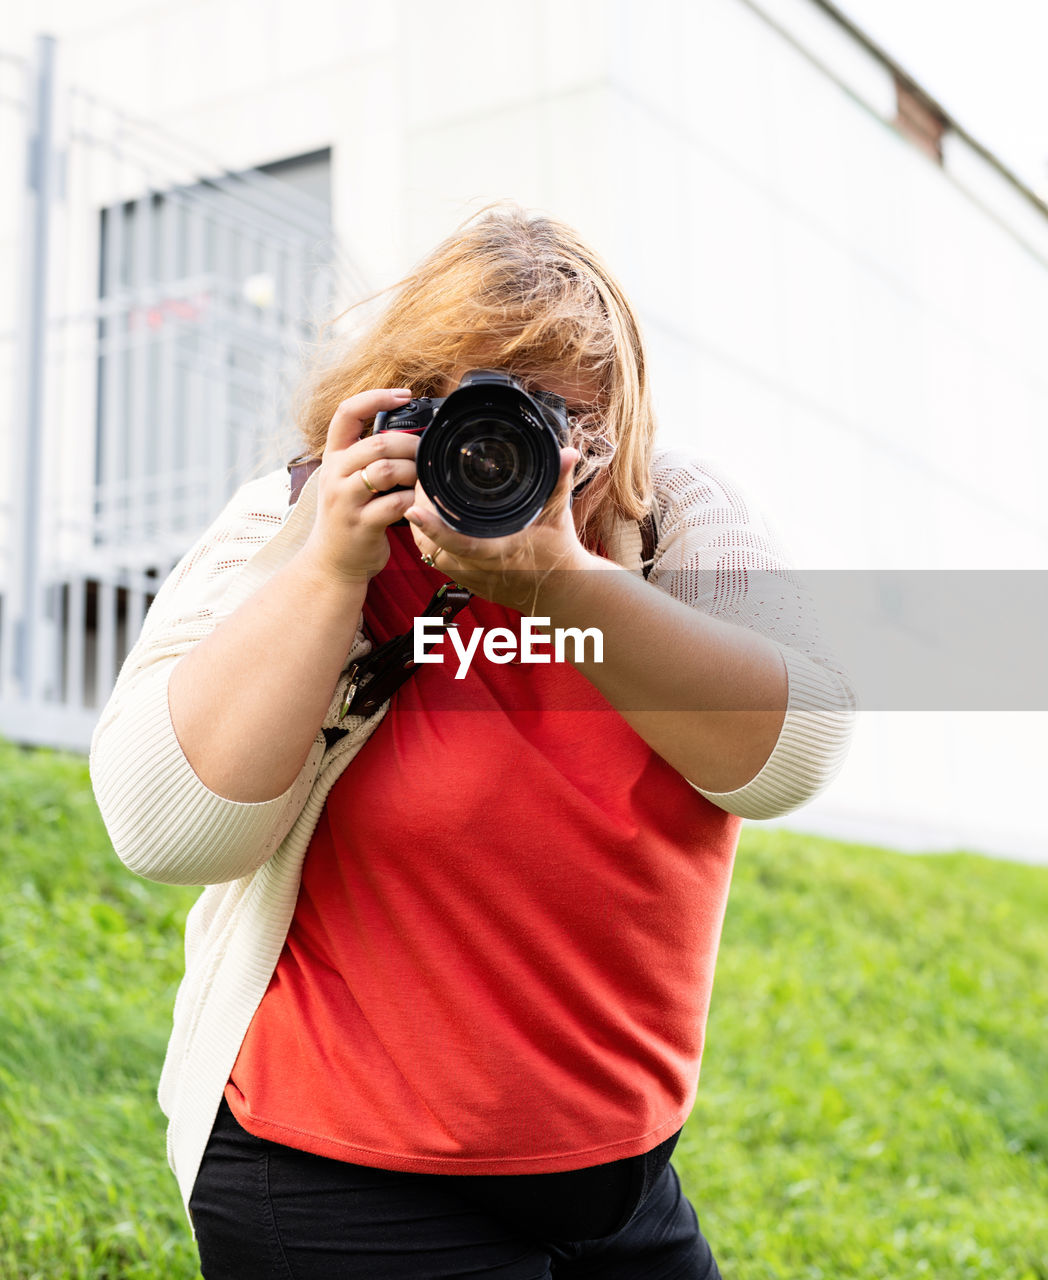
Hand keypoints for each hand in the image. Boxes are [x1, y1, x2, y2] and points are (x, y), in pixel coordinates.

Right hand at [298, 388, 419, 585]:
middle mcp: (335, 475)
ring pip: (385, 470)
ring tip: (424, 477)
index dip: (375, 397)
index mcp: (334, 457)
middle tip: (427, 452)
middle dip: (410, 444)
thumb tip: (410, 432)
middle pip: (376, 443)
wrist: (332, 563)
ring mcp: (345, 501)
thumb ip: (368, 456)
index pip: (346, 413)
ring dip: (413, 471)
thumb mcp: (348, 480)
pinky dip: (414, 500)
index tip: (404, 395)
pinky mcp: (361, 525)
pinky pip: (394, 504)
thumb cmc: (350, 516)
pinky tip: (420, 502)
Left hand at [404, 447, 595, 610]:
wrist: (559, 590)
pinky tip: (427, 515)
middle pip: (433, 543)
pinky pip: (434, 557)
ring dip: (420, 523)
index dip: (434, 528)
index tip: (413, 510)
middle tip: (422, 477)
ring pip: (429, 551)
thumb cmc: (559, 550)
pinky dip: (426, 535)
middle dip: (421, 509)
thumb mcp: (559, 513)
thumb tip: (568, 453)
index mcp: (503, 551)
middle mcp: (482, 568)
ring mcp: (470, 577)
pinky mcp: (463, 580)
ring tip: (423, 492)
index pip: (461, 543)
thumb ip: (559, 481)